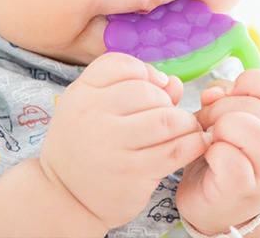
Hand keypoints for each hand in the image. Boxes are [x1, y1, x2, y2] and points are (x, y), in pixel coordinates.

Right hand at [39, 53, 208, 229]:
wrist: (65, 196)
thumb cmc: (84, 144)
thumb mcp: (93, 108)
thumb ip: (132, 88)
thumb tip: (174, 82)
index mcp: (81, 93)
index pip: (120, 64)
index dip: (144, 71)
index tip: (152, 86)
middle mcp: (93, 115)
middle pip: (147, 91)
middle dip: (166, 100)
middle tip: (167, 114)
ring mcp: (112, 145)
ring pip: (166, 119)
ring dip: (184, 121)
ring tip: (184, 127)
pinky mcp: (132, 173)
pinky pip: (175, 150)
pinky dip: (192, 143)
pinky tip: (194, 142)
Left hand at [175, 69, 259, 233]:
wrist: (216, 203)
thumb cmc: (221, 152)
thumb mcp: (225, 115)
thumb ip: (221, 97)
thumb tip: (213, 93)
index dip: (247, 82)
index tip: (228, 93)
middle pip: (255, 106)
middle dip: (219, 107)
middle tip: (207, 123)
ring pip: (252, 130)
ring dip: (219, 127)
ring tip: (209, 138)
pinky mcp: (241, 190)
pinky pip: (230, 159)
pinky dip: (212, 152)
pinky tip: (207, 157)